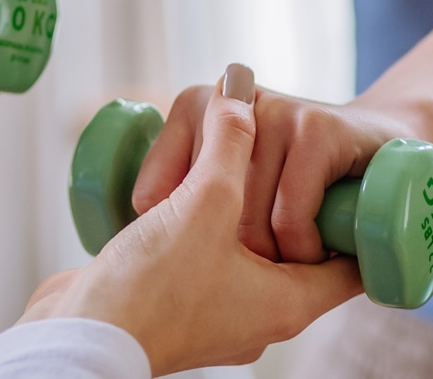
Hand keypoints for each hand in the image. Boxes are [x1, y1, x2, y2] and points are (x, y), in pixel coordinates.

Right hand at [20, 65, 362, 373]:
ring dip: (239, 214)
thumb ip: (228, 144)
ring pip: (245, 254)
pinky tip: (184, 199)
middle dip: (290, 206)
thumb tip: (239, 90)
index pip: (350, 264)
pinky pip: (205, 262)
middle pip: (295, 252)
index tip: (355, 184)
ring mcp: (216, 316)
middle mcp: (258, 316)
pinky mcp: (176, 308)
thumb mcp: (204, 203)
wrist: (78, 342)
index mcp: (286, 303)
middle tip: (293, 160)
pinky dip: (202, 231)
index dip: (354, 222)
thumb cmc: (151, 288)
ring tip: (234, 170)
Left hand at [132, 82, 418, 264]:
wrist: (384, 154)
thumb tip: (122, 244)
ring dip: (272, 259)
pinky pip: (289, 213)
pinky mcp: (317, 127)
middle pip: (204, 213)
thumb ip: (182, 195)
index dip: (176, 236)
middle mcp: (230, 100)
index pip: (152, 193)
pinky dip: (301, 247)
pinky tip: (316, 251)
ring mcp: (276, 109)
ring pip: (247, 217)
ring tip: (291, 259)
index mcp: (193, 108)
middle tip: (260, 265)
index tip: (204, 254)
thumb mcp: (227, 188)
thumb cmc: (296, 186)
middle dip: (232, 255)